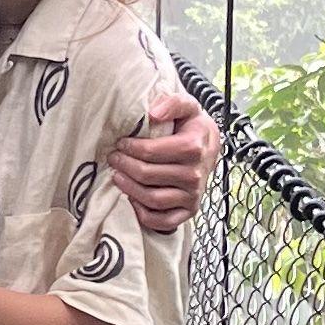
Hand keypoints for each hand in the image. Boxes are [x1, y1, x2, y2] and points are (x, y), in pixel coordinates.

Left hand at [110, 90, 216, 235]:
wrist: (210, 146)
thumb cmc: (192, 126)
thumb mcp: (187, 106)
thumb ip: (172, 102)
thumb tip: (153, 113)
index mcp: (194, 147)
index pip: (152, 152)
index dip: (130, 148)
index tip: (120, 143)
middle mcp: (195, 174)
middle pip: (148, 176)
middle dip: (124, 166)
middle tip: (113, 158)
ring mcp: (193, 196)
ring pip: (152, 199)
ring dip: (129, 188)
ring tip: (117, 176)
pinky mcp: (189, 211)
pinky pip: (162, 221)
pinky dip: (143, 214)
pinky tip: (133, 199)